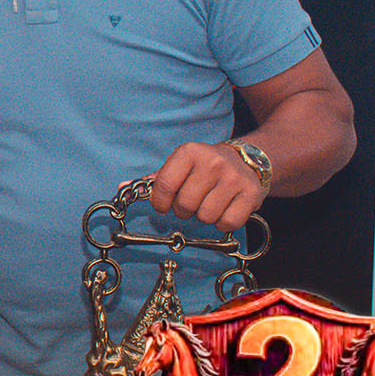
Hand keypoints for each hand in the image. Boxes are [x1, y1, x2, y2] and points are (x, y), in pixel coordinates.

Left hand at [150, 141, 265, 233]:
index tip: (163, 205)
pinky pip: (228, 223)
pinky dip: (223, 222)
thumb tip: (123, 187)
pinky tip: (225, 208)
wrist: (246, 160)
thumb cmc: (204, 167)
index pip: (164, 185)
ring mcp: (233, 178)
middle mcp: (212, 163)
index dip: (160, 202)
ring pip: (206, 217)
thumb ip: (155, 179)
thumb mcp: (180, 165)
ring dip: (204, 216)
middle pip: (185, 205)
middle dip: (184, 210)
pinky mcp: (251, 194)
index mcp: (189, 152)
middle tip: (192, 202)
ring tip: (209, 202)